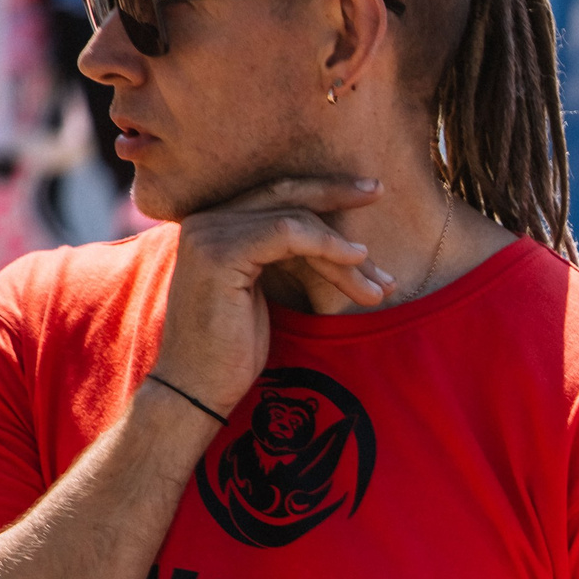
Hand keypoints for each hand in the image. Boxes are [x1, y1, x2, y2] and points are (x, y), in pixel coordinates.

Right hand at [153, 175, 390, 414]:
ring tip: (381, 283)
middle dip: (337, 193)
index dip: (322, 192)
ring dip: (345, 252)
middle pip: (283, 192)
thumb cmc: (234, 348)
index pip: (275, 195)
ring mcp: (209, 233)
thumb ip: (288, 258)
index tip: (367, 193)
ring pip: (295, 220)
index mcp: (215, 225)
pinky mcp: (219, 253)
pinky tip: (356, 259)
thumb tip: (343, 244)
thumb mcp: (267, 291)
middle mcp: (206, 220)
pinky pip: (288, 234)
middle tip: (380, 191)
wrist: (197, 387)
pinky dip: (327, 245)